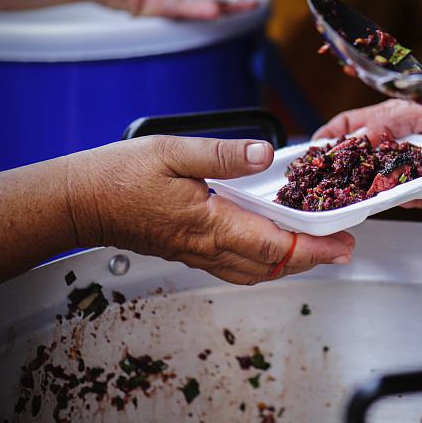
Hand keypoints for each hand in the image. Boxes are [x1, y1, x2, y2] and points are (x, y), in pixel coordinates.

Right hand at [69, 135, 354, 283]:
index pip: (275, 245)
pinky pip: (236, 267)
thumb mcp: (172, 151)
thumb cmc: (117, 176)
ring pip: (255, 271)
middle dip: (312, 259)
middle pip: (272, 265)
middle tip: (341, 249)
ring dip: (290, 264)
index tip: (342, 246)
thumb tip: (264, 155)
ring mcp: (197, 254)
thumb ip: (223, 154)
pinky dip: (264, 261)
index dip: (314, 248)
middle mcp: (207, 246)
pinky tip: (270, 246)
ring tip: (314, 248)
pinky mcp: (188, 252)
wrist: (79, 202)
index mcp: (209, 223)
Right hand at [313, 95, 421, 210]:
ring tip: (330, 187)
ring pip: (370, 181)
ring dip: (352, 184)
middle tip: (313, 172)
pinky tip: (362, 199)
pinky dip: (379, 199)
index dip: (333, 133)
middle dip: (336, 164)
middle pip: (358, 157)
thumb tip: (359, 135)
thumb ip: (390, 121)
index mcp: (397, 119)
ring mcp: (407, 172)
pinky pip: (394, 199)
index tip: (314, 144)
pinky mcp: (421, 194)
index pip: (355, 124)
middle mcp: (398, 147)